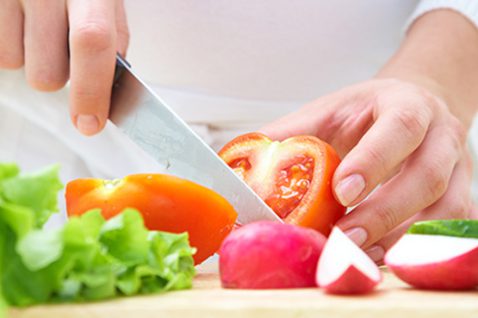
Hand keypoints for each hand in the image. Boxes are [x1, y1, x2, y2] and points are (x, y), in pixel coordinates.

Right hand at [0, 0, 128, 134]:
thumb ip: (112, 34)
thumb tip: (108, 87)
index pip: (92, 42)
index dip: (91, 91)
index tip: (90, 124)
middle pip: (47, 74)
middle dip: (57, 74)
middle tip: (58, 43)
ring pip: (14, 64)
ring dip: (28, 56)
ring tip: (35, 21)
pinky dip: (6, 42)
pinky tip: (16, 17)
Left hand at [261, 78, 472, 261]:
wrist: (413, 109)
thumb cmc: (366, 113)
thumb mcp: (327, 112)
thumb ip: (290, 135)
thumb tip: (244, 166)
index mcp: (406, 105)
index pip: (399, 128)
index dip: (373, 162)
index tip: (341, 193)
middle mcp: (440, 135)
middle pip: (427, 176)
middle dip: (384, 212)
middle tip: (344, 238)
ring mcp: (457, 168)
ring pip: (446, 210)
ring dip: (400, 238)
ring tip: (358, 254)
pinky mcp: (460, 194)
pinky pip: (452, 228)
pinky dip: (418, 246)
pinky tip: (380, 255)